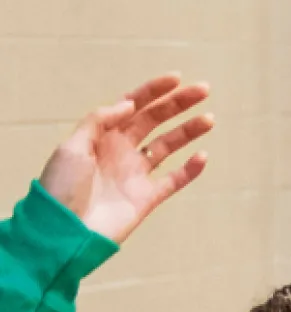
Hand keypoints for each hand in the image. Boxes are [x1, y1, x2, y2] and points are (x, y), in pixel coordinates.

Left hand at [39, 75, 212, 243]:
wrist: (63, 232)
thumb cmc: (60, 188)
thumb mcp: (72, 147)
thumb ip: (99, 121)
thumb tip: (129, 104)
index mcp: (103, 136)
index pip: (133, 106)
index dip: (154, 91)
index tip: (176, 78)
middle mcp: (122, 151)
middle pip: (155, 120)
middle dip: (179, 104)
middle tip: (203, 90)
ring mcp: (136, 174)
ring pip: (168, 146)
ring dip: (189, 132)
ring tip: (209, 119)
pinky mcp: (146, 198)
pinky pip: (174, 180)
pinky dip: (190, 170)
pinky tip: (202, 156)